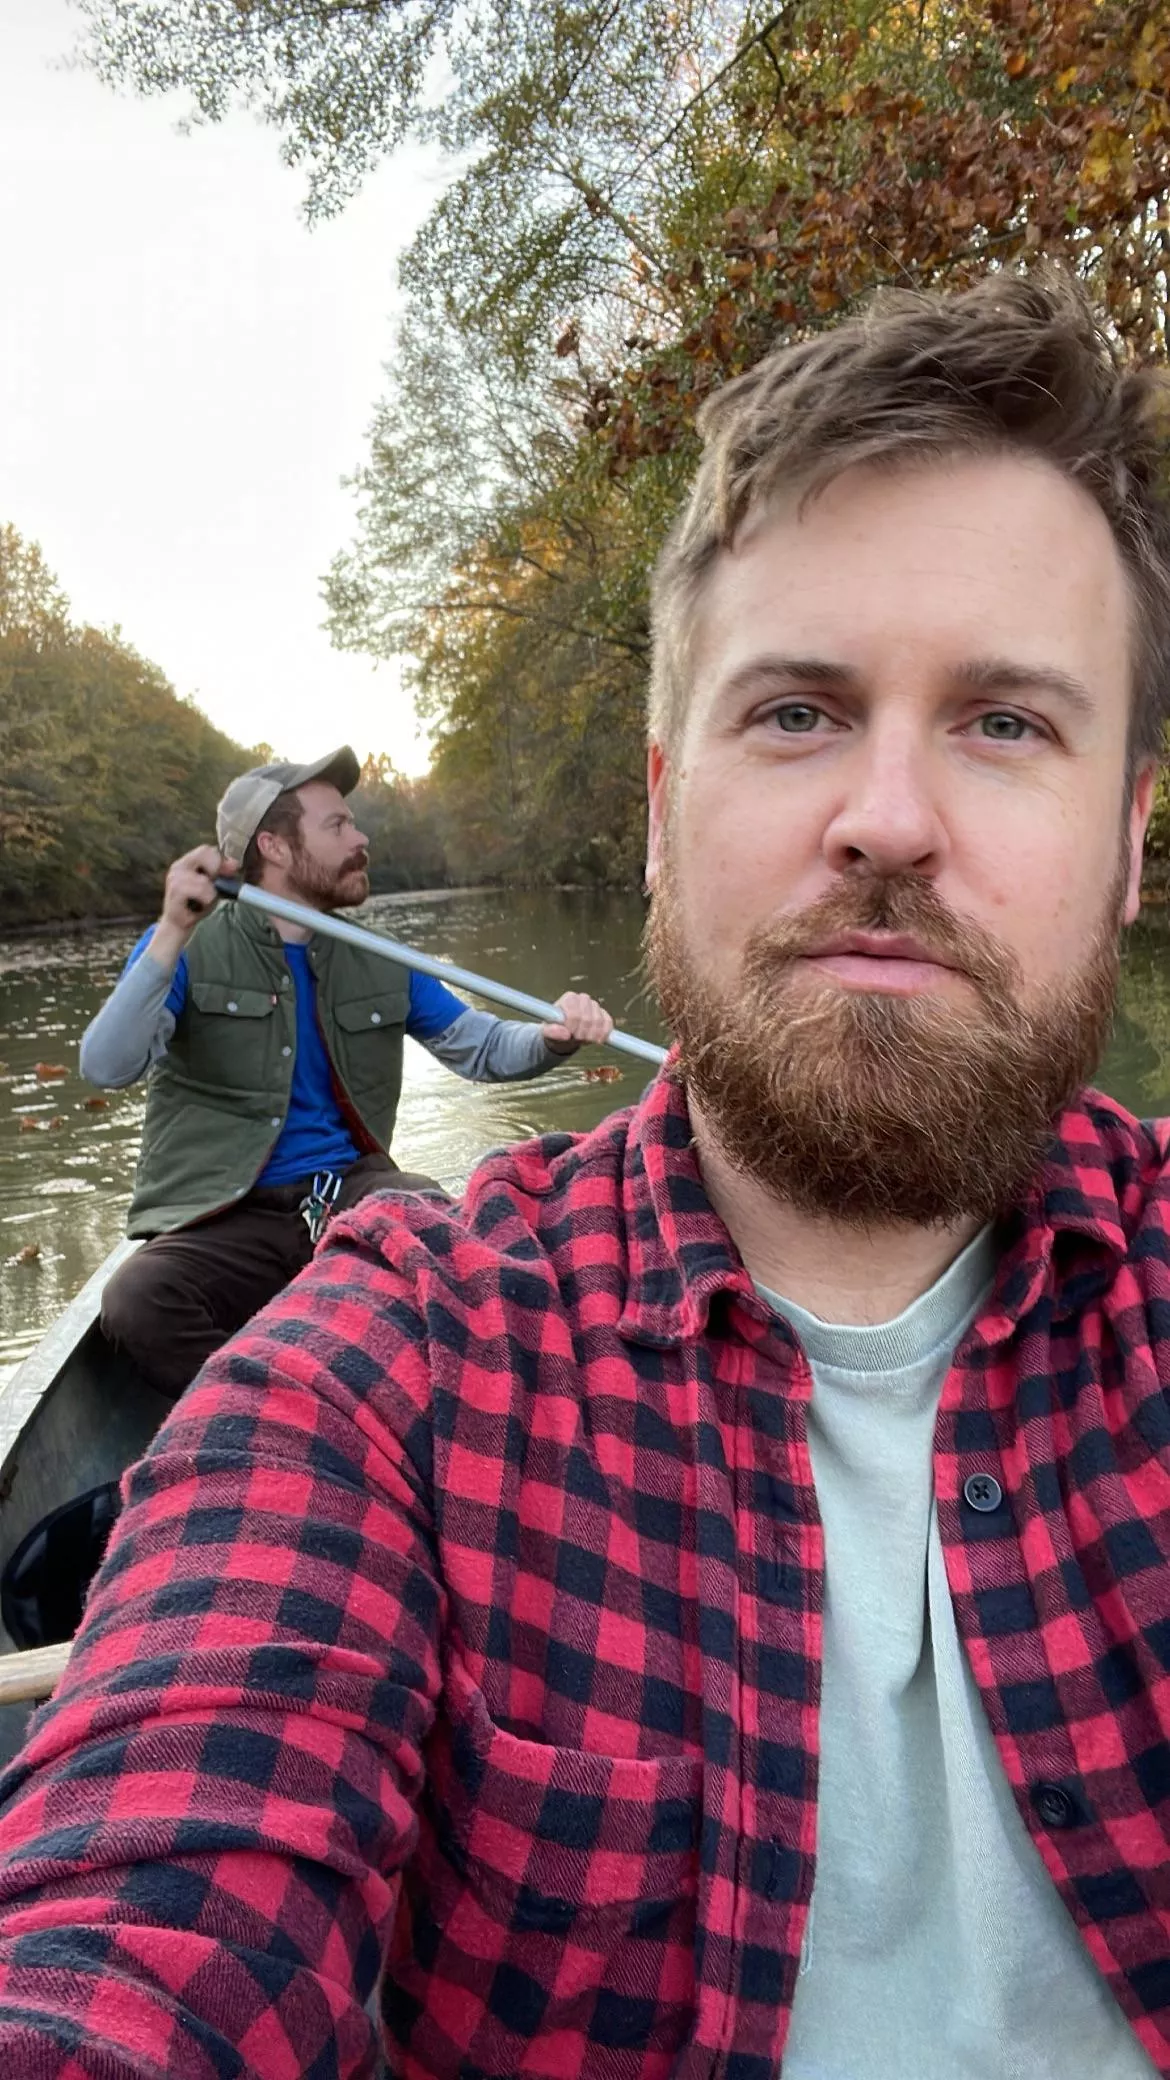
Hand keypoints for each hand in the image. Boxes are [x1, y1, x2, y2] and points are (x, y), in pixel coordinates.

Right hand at [150, 846, 237, 966]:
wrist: (179, 924)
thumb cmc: (197, 903)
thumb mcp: (214, 886)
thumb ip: (223, 873)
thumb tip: (234, 864)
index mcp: (188, 862)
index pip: (208, 849)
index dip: (221, 860)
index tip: (228, 874)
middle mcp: (179, 866)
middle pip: (205, 854)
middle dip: (216, 871)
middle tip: (215, 887)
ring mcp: (175, 877)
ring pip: (206, 879)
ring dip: (211, 893)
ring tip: (204, 900)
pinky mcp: (175, 890)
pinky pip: (202, 891)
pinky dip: (206, 899)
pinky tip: (199, 905)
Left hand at [541, 990, 614, 1055]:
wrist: (565, 1035)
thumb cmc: (554, 1030)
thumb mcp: (547, 1032)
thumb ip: (551, 1031)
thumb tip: (565, 1034)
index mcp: (569, 998)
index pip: (575, 1014)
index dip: (572, 1028)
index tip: (567, 1035)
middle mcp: (583, 998)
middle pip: (588, 1019)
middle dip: (581, 1033)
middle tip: (575, 1039)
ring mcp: (595, 1006)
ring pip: (599, 1022)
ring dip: (591, 1035)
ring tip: (582, 1039)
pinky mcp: (605, 1015)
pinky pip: (608, 1024)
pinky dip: (603, 1034)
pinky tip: (595, 1040)